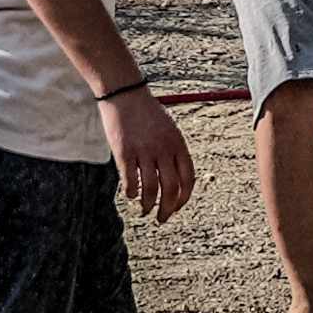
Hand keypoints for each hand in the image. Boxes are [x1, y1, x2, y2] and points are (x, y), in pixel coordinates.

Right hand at [100, 79, 194, 220]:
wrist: (125, 94)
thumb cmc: (147, 114)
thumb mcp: (168, 130)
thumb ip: (173, 154)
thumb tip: (176, 186)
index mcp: (178, 143)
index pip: (188, 179)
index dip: (183, 198)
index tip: (177, 207)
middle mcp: (163, 148)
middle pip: (170, 188)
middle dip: (168, 209)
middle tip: (162, 218)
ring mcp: (144, 151)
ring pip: (150, 189)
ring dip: (148, 206)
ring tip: (146, 211)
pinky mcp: (124, 153)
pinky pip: (130, 182)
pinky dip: (132, 193)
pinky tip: (131, 195)